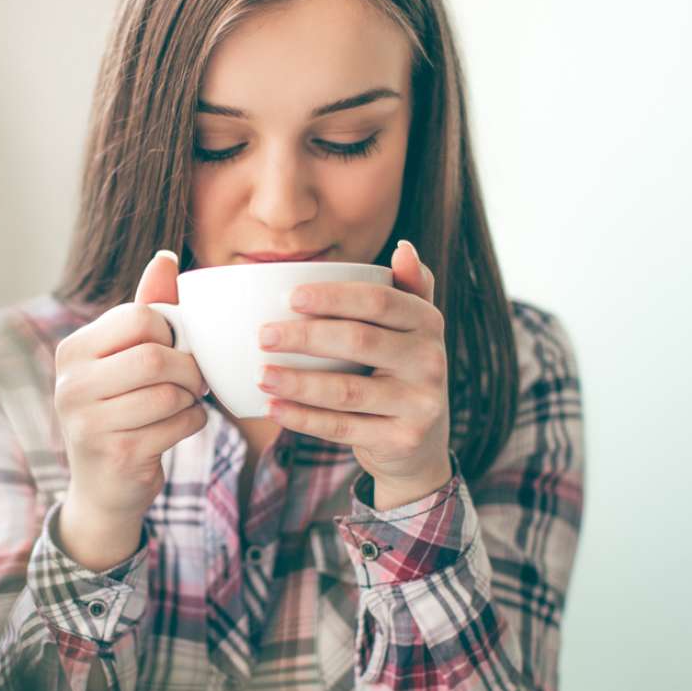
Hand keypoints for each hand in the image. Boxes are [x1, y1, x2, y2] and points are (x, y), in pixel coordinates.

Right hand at [53, 251, 208, 564]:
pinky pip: (180, 424)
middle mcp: (71, 385)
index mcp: (73, 352)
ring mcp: (90, 423)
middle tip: (191, 381)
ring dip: (191, 399)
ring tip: (181, 404)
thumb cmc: (121, 410)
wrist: (104, 487)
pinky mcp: (117, 453)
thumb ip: (146, 310)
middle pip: (156, 356)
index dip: (172, 334)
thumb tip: (165, 257)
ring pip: (171, 393)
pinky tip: (176, 428)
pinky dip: (191, 423)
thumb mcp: (125, 359)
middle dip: (187, 369)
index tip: (172, 351)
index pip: (141, 319)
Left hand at [255, 240, 451, 508]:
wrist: (420, 444)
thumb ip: (406, 289)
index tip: (290, 297)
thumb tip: (404, 247)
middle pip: (359, 341)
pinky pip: (342, 427)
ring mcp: (418, 403)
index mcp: (427, 323)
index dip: (333, 297)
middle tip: (263, 336)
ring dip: (298, 382)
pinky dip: (304, 418)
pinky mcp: (400, 439)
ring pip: (347, 390)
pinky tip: (274, 408)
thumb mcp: (410, 330)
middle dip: (305, 337)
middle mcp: (430, 361)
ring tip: (261, 375)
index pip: (379, 301)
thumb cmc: (400, 372)